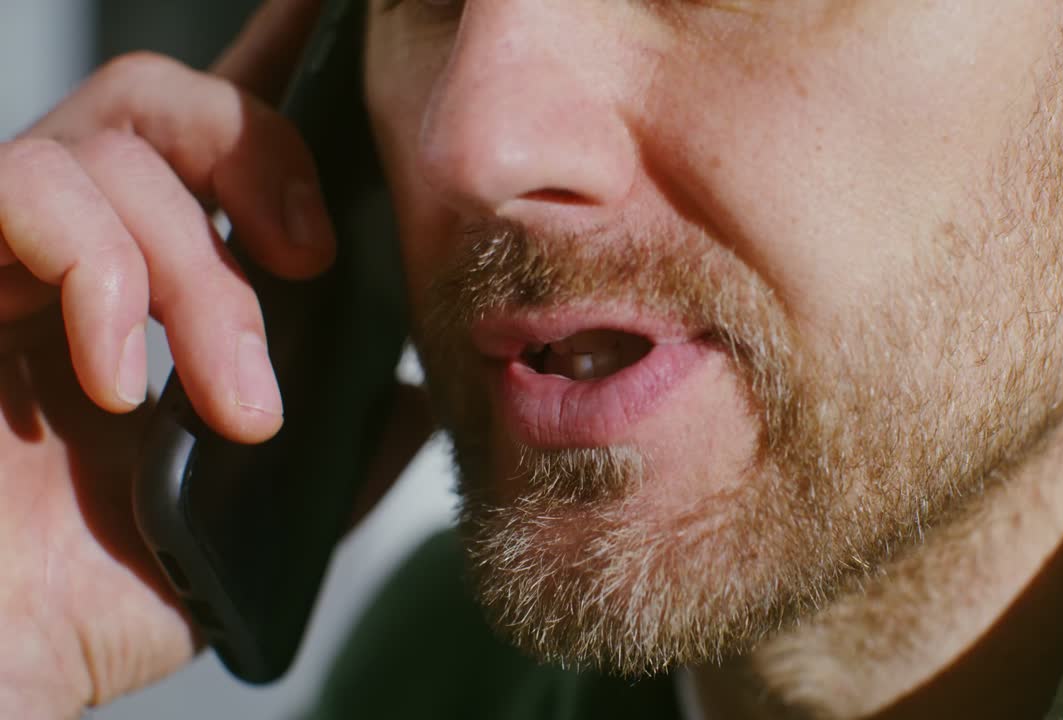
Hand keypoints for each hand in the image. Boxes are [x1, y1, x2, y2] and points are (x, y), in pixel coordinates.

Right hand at [0, 1, 336, 715]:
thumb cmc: (95, 596)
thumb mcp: (254, 516)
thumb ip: (337, 448)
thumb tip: (415, 394)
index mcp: (158, 290)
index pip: (218, 145)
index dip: (277, 69)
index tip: (332, 16)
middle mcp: (75, 255)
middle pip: (165, 98)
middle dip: (259, 159)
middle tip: (306, 263)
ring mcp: (2, 260)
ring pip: (111, 150)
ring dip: (198, 279)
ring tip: (233, 409)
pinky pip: (23, 188)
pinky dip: (100, 276)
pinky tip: (116, 383)